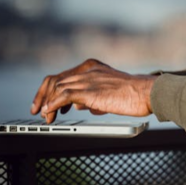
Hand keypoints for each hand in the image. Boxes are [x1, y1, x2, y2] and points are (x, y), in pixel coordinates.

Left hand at [30, 59, 156, 123]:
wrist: (148, 93)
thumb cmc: (134, 95)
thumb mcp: (108, 93)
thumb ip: (91, 96)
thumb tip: (77, 105)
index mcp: (92, 67)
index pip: (63, 76)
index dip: (50, 90)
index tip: (45, 102)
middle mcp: (87, 69)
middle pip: (55, 80)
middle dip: (43, 96)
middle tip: (38, 110)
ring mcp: (87, 78)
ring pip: (56, 86)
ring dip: (47, 103)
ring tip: (45, 116)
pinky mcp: (89, 90)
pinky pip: (63, 95)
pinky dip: (53, 105)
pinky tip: (49, 112)